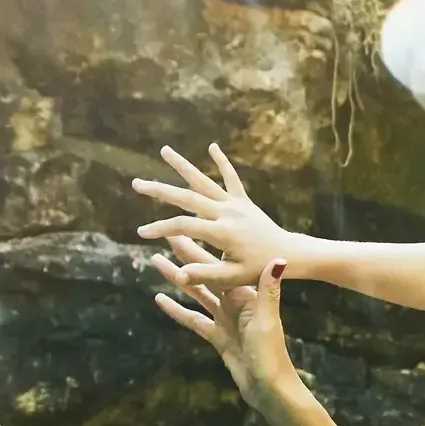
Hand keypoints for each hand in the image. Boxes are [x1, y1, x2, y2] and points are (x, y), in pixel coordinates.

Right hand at [133, 143, 297, 290]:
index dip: (160, 228)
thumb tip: (178, 276)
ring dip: (183, 166)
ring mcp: (235, 204)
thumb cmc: (259, 270)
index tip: (140, 233)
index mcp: (221, 232)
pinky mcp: (243, 201)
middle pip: (187, 197)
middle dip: (160, 190)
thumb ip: (205, 275)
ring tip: (164, 150)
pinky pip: (232, 178)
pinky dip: (223, 162)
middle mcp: (226, 213)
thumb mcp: (232, 278)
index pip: (183, 226)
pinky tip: (213, 147)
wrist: (288, 255)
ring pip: (205, 181)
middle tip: (137, 183)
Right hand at [152, 238, 298, 401]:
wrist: (270, 387)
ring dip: (176, 278)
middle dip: (185, 255)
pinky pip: (192, 319)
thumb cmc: (272, 355)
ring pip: (195, 293)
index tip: (186, 227)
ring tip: (155, 261)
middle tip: (165, 235)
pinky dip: (176, 309)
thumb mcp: (267, 320)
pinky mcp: (217, 336)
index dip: (201, 247)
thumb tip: (279, 259)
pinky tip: (159, 299)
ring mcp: (224, 319)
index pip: (219, 266)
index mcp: (245, 295)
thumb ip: (268, 291)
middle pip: (205, 274)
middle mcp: (234, 303)